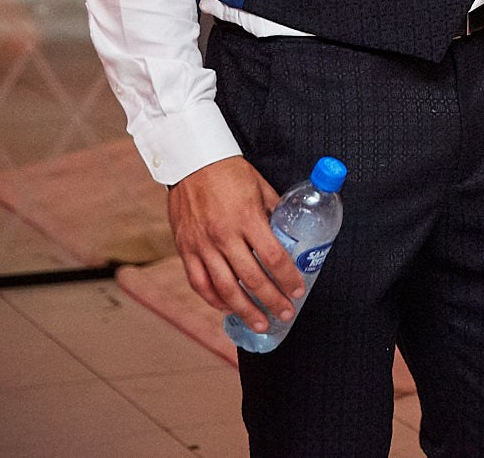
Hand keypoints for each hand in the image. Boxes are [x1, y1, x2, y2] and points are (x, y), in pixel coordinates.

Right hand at [168, 156, 300, 331]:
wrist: (192, 161)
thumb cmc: (230, 172)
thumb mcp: (261, 187)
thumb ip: (275, 212)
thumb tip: (292, 232)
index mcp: (248, 219)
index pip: (273, 257)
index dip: (288, 278)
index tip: (298, 290)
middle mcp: (224, 235)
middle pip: (252, 279)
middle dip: (272, 301)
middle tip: (285, 314)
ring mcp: (202, 244)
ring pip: (225, 288)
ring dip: (244, 310)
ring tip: (260, 323)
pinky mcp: (185, 248)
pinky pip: (199, 282)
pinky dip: (213, 299)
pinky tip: (227, 308)